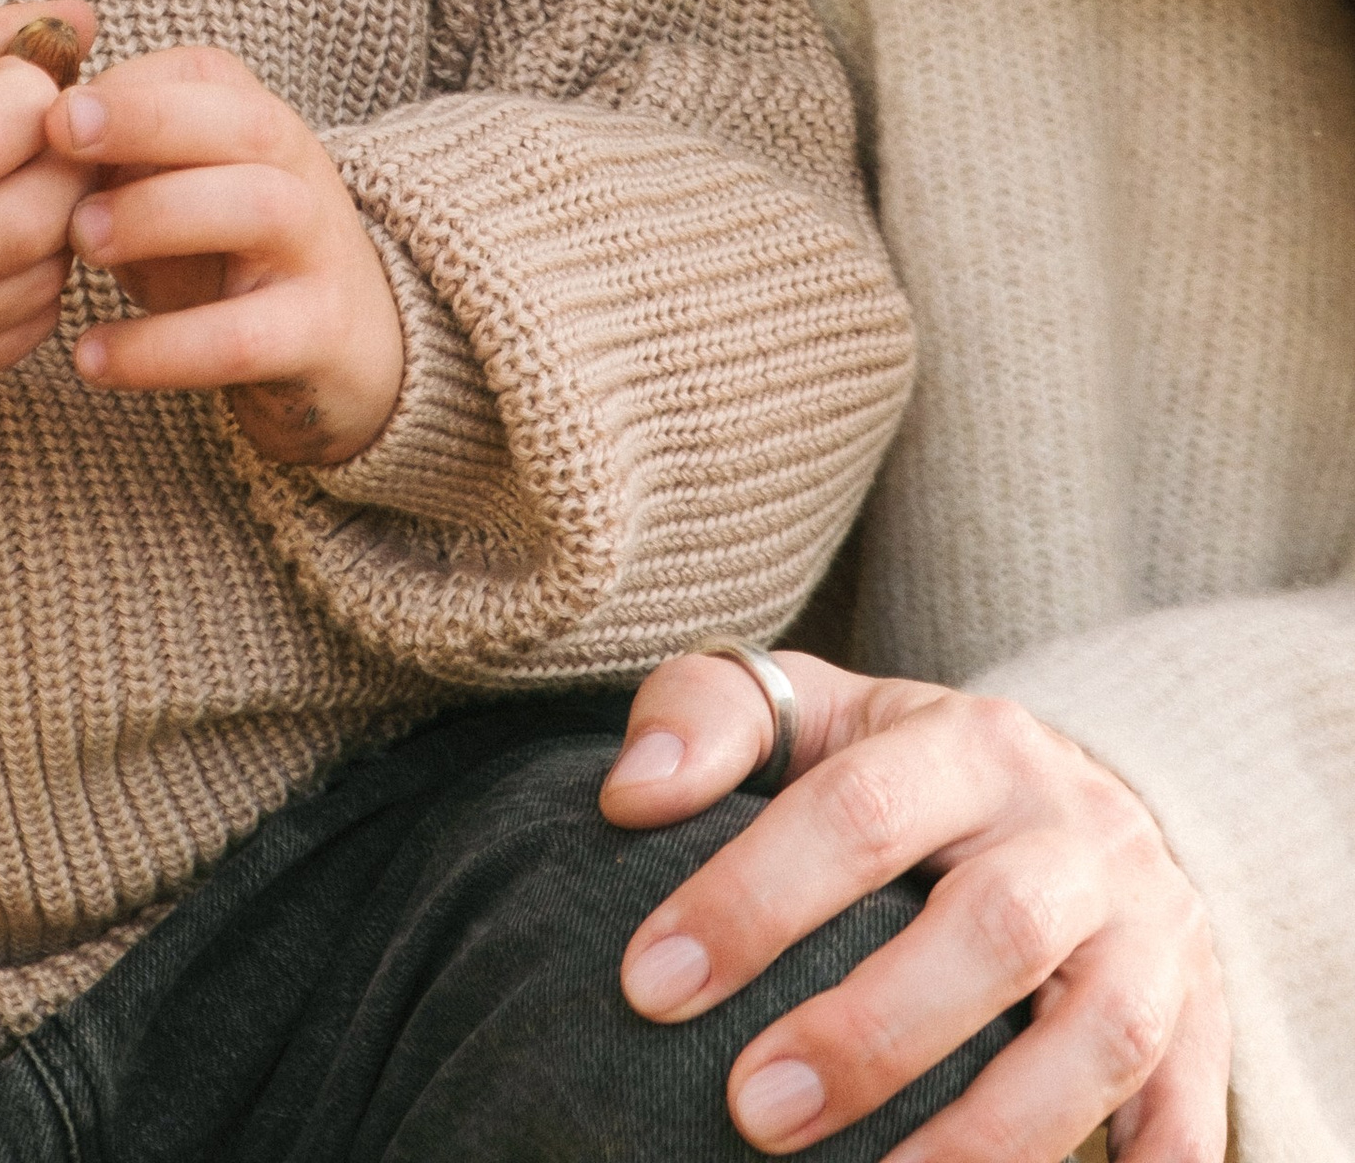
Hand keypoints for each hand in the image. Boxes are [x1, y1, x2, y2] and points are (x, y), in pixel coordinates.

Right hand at [0, 0, 99, 413]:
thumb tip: (80, 15)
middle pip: (27, 219)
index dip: (32, 102)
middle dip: (67, 170)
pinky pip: (19, 336)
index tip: (20, 84)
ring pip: (37, 283)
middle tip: (58, 141)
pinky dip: (37, 287)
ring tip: (30, 189)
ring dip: (61, 230)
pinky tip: (7, 249)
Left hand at [46, 43, 405, 465]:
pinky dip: (161, 349)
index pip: (199, 76)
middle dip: (145, 120)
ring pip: (255, 208)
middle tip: (56, 139)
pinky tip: (91, 357)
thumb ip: (112, 157)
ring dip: (158, 216)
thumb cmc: (223, 248)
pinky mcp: (319, 332)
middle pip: (240, 122)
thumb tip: (19, 133)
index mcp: (256, 118)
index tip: (43, 111)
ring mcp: (317, 247)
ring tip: (79, 245)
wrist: (345, 339)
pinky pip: (243, 337)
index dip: (120, 87)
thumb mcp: (173, 188)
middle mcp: (298, 167)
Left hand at [602, 649, 1228, 1160]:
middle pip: (992, 929)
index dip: (752, 898)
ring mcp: (1153, 934)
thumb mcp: (814, 711)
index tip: (650, 984)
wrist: (1081, 799)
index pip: (858, 809)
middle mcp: (1077, 833)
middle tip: (751, 1111)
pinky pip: (1188, 1124)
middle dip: (868, 1032)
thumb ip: (710, 720)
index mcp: (972, 743)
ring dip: (989, 1133)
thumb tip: (630, 793)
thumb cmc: (903, 773)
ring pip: (1100, 1038)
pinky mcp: (1202, 1027)